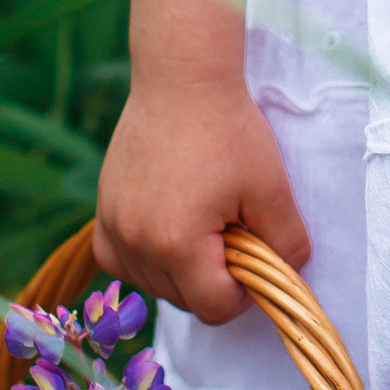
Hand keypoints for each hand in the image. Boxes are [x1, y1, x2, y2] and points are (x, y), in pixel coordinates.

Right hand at [93, 77, 308, 322]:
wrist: (181, 81)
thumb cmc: (229, 130)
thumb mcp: (273, 189)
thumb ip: (288, 244)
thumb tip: (286, 274)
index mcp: (177, 244)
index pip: (215, 309)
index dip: (245, 292)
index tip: (255, 254)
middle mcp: (135, 243)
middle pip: (184, 301)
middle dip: (214, 278)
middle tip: (232, 229)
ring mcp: (113, 228)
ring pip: (153, 285)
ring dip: (182, 270)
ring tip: (203, 221)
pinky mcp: (102, 212)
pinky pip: (121, 262)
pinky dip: (146, 258)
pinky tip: (168, 229)